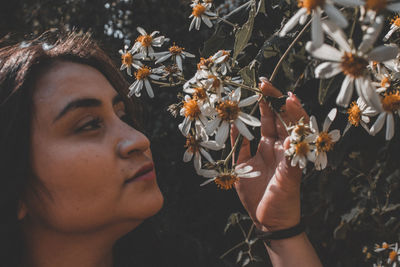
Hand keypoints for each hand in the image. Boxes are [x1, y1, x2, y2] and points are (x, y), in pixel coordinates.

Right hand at [231, 78, 307, 231]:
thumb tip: (291, 139)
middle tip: (262, 82)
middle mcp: (276, 147)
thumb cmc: (285, 201)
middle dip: (269, 100)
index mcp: (288, 149)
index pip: (290, 123)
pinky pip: (240, 143)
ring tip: (248, 93)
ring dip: (253, 110)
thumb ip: (290, 160)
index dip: (288, 107)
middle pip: (273, 118)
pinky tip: (232, 119)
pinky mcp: (245, 162)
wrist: (270, 221)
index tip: (284, 93)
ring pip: (257, 126)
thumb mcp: (290, 182)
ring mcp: (260, 152)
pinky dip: (235, 131)